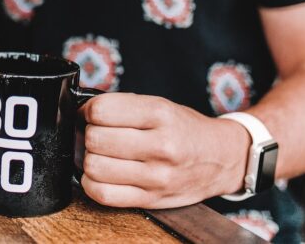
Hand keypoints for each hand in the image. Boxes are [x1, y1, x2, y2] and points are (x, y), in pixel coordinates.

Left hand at [81, 93, 250, 207]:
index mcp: (160, 114)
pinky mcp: (152, 200)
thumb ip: (122, 106)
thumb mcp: (159, 104)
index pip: (102, 110)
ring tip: (101, 154)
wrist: (221, 157)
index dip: (88, 110)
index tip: (91, 113)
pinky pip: (104, 194)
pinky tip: (101, 174)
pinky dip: (92, 183)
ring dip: (90, 159)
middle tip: (97, 133)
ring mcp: (157, 177)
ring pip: (95, 167)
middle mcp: (160, 146)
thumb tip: (83, 111)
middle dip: (89, 133)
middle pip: (95, 139)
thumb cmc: (184, 128)